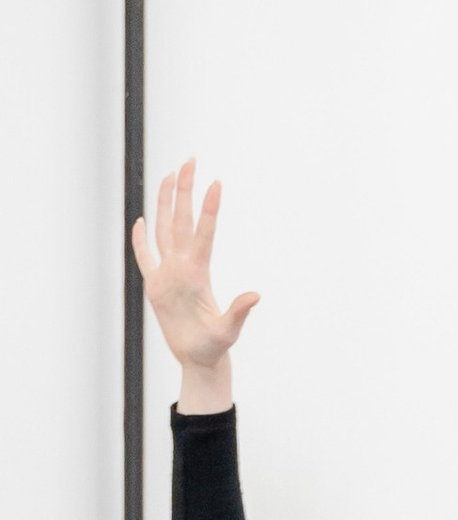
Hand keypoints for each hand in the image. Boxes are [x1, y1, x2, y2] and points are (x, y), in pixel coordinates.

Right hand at [132, 162, 258, 393]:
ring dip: (167, 202)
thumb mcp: (228, 331)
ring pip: (165, 229)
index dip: (209, 208)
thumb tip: (256, 295)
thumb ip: (239, 312)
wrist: (201, 359)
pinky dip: (140, 240)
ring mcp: (169, 273)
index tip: (216, 182)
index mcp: (198, 273)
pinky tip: (141, 221)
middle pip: (182, 219)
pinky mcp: (156, 285)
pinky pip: (145, 257)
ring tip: (170, 175)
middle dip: (185, 189)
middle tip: (190, 160)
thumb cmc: (214, 347)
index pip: (203, 232)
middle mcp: (183, 266)